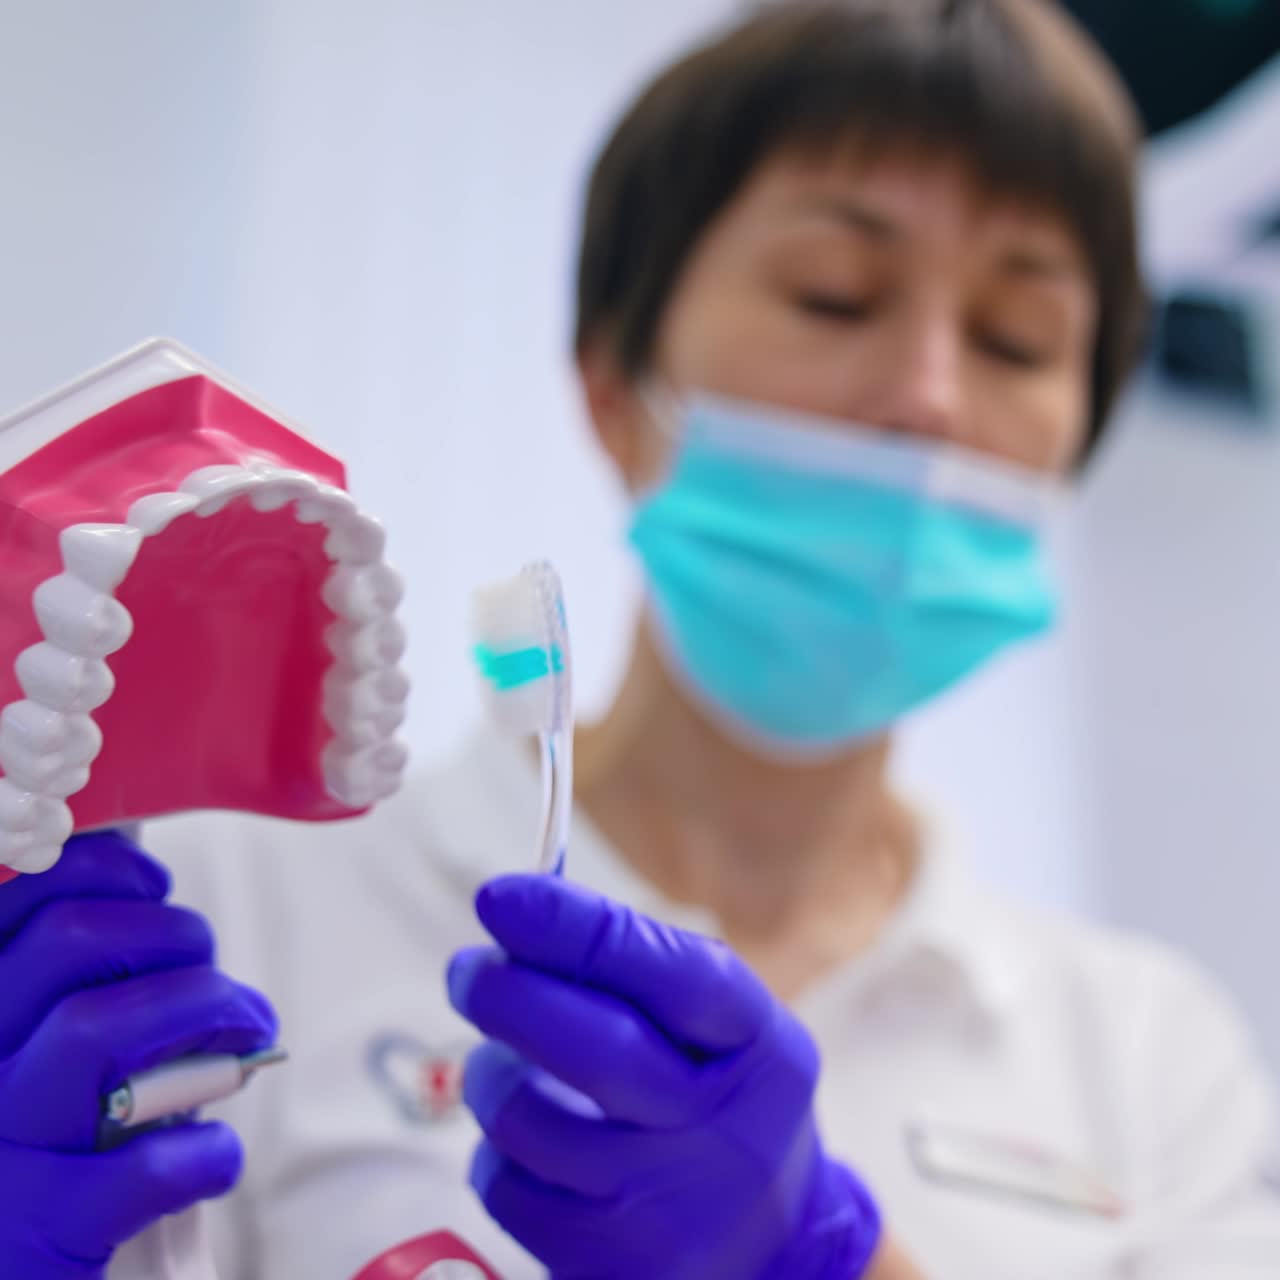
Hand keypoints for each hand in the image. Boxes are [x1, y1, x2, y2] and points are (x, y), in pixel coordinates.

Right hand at [0, 829, 277, 1278]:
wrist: (11, 1274)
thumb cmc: (51, 1150)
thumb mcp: (39, 1053)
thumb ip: (78, 987)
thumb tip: (170, 916)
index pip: (22, 897)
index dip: (102, 872)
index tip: (156, 886)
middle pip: (69, 941)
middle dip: (173, 934)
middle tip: (216, 976)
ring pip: (95, 1028)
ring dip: (200, 1009)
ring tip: (249, 1033)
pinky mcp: (41, 1226)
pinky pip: (140, 1166)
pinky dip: (202, 1150)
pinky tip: (215, 1154)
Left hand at [446, 874, 881, 1278]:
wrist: (769, 1247)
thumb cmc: (721, 1099)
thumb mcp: (723, 1028)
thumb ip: (642, 969)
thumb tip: (522, 916)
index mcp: (758, 1047)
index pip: (674, 974)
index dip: (580, 929)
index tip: (502, 898)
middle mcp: (720, 1129)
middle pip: (599, 1050)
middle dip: (509, 995)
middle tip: (467, 970)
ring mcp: (666, 1206)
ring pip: (531, 1123)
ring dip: (488, 1074)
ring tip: (495, 1061)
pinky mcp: (610, 1264)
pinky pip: (508, 1189)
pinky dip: (494, 1151)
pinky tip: (520, 1139)